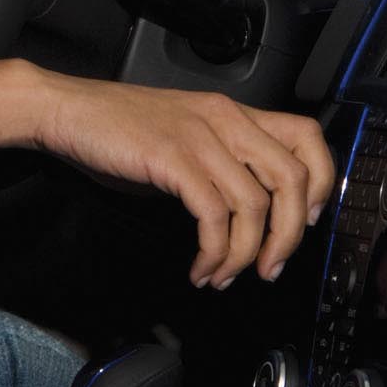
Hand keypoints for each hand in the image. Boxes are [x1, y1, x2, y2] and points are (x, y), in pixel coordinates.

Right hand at [33, 80, 334, 287]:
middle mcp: (225, 119)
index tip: (305, 222)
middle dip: (289, 236)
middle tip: (270, 268)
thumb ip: (219, 165)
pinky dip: (214, 252)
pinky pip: (213, 215)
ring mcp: (199, 136)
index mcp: (232, 112)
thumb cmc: (117, 129)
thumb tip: (248, 215)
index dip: (321, 183)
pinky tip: (200, 267)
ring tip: (225, 276)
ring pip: (255, 204)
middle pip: (293, 177)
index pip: (307, 136)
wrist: (65, 110)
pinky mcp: (172, 157)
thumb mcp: (183, 139)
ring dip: (245, 254)